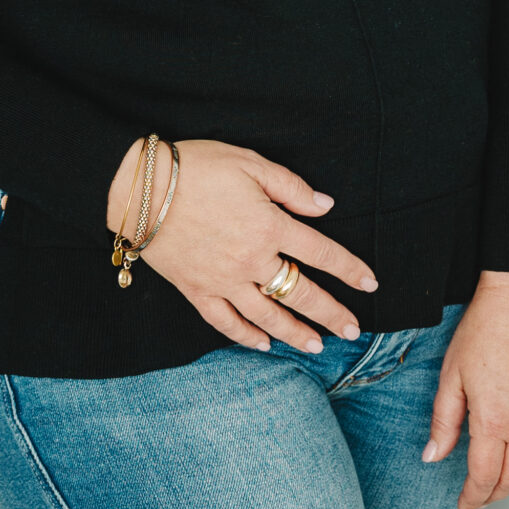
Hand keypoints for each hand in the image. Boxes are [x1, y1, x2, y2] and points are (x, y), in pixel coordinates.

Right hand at [106, 137, 375, 354]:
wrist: (139, 188)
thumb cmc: (195, 167)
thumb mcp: (248, 163)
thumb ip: (290, 187)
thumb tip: (324, 206)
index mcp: (270, 226)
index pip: (322, 253)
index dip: (349, 269)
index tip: (370, 283)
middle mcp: (252, 260)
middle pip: (301, 292)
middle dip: (331, 313)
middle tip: (352, 331)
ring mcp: (224, 280)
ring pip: (268, 315)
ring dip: (296, 332)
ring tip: (316, 346)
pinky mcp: (197, 290)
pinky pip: (226, 322)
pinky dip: (246, 335)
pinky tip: (263, 343)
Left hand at [424, 272, 508, 508]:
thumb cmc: (485, 329)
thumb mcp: (451, 375)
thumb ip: (443, 422)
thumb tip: (433, 456)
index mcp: (495, 421)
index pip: (484, 477)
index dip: (473, 496)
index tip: (464, 505)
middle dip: (493, 495)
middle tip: (477, 500)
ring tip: (498, 480)